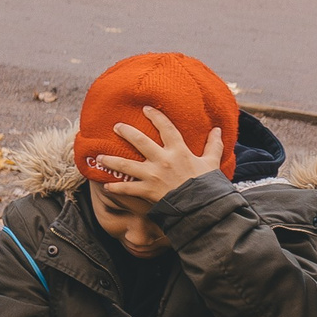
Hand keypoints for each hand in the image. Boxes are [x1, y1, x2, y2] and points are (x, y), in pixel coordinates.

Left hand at [96, 107, 224, 201]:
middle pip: (140, 141)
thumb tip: (218, 129)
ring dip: (110, 160)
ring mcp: (153, 175)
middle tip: (116, 126)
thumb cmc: (208, 185)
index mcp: (179, 151)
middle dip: (126, 132)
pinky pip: (127, 188)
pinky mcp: (147, 190)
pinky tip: (106, 185)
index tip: (145, 109)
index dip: (156, 116)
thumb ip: (213, 145)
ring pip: (126, 164)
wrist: (203, 208)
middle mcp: (163, 160)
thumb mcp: (212, 163)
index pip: (166, 128)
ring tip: (99, 157)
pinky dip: (116, 187)